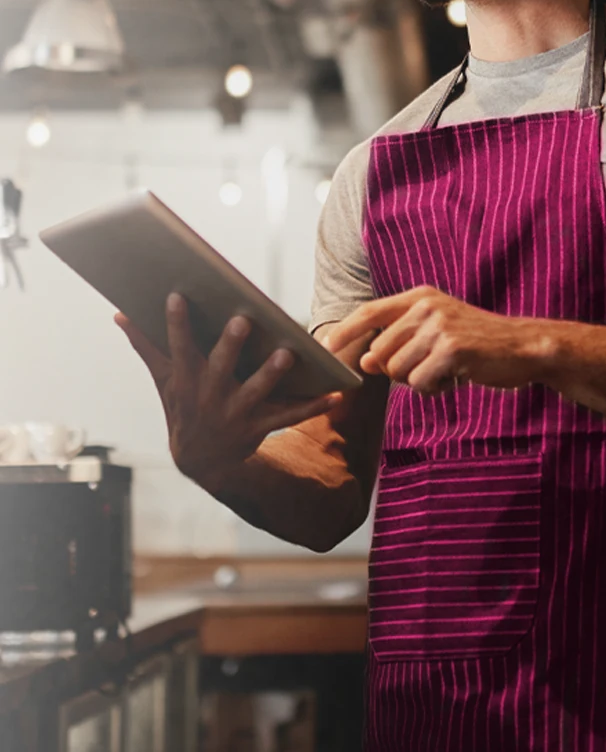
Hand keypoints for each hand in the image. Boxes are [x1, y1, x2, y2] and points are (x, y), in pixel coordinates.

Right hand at [115, 293, 342, 490]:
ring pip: (256, 393)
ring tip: (288, 354)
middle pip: (219, 368)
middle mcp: (209, 396)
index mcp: (186, 380)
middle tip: (243, 320)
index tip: (178, 295)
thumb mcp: (163, 379)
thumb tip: (119, 314)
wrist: (201, 460)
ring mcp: (235, 414)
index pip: (178, 347)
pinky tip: (336, 394)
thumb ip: (146, 345)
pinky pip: (289, 417)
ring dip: (271, 374)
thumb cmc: (183, 407)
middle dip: (229, 345)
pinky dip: (313, 407)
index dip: (176, 323)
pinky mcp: (260, 428)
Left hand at [322, 286, 543, 395]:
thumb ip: (400, 340)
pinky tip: (457, 377)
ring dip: (420, 381)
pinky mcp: (451, 349)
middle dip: (399, 371)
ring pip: (398, 371)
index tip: (325, 348)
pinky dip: (435, 388)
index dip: (344, 331)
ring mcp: (439, 326)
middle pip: (381, 352)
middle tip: (432, 367)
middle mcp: (426, 306)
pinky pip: (420, 383)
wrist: (523, 347)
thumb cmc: (477, 342)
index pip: (369, 312)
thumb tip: (365, 361)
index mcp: (420, 297)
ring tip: (447, 370)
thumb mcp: (437, 329)